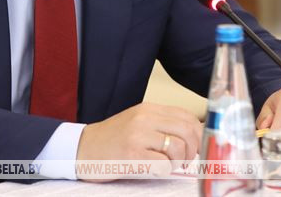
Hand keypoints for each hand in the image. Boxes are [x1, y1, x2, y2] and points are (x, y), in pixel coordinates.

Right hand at [76, 103, 201, 180]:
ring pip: (178, 147)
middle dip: (193, 150)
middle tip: (183, 161)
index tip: (195, 148)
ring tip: (166, 165)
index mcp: (148, 109)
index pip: (187, 116)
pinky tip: (153, 169)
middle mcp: (144, 118)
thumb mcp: (138, 124)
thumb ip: (162, 125)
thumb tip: (195, 136)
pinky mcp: (132, 154)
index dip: (198, 134)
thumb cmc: (112, 140)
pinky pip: (163, 165)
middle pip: (188, 131)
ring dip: (178, 162)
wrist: (82, 149)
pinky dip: (164, 171)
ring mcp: (138, 135)